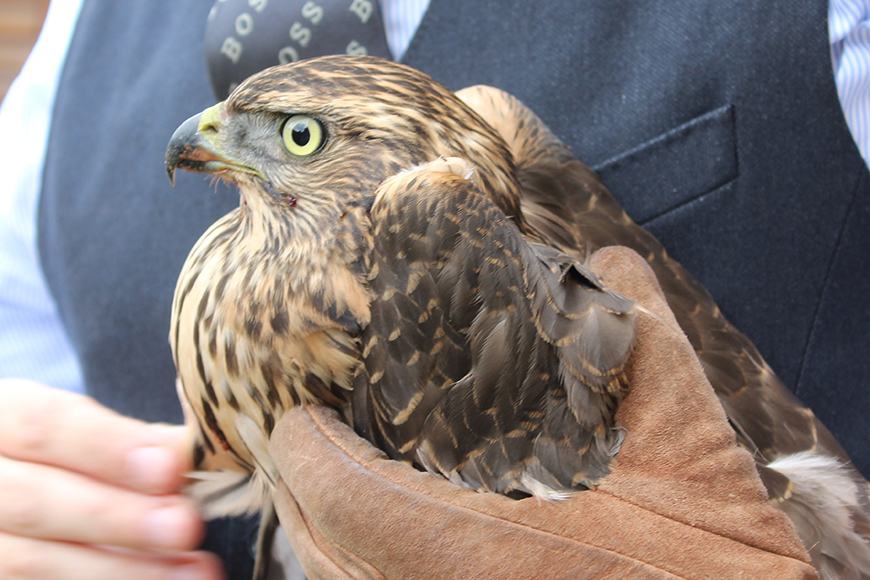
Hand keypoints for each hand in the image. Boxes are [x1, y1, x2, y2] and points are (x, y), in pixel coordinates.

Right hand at [0, 380, 223, 579]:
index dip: (107, 447)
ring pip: (31, 563)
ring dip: (122, 570)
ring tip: (193, 572)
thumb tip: (188, 451)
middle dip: (118, 518)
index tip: (169, 467)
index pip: (43, 426)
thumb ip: (131, 440)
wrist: (16, 494)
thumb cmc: (62, 457)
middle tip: (185, 526)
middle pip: (36, 502)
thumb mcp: (81, 430)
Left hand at [267, 247, 816, 579]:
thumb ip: (640, 341)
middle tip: (311, 438)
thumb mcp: (686, 437)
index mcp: (472, 545)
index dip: (305, 447)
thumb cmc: (716, 562)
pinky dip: (356, 569)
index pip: (338, 491)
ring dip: (323, 532)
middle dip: (303, 488)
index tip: (302, 414)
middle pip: (320, 548)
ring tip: (331, 481)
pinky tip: (378, 541)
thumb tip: (607, 261)